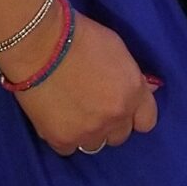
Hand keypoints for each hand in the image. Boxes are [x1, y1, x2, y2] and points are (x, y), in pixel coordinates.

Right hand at [4, 6, 158, 156]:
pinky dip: (64, 136)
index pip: (147, 120)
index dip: (134, 114)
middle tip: (93, 105)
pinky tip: (56, 118)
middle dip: (110, 122)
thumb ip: (131, 76)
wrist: (40, 44)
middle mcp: (115, 116)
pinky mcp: (62, 140)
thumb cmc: (80, 37)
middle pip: (121, 135)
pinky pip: (69, 148)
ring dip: (88, 132)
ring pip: (95, 144)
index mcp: (133, 92)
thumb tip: (143, 90)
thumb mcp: (116, 48)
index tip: (122, 106)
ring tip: (72, 112)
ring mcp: (89, 131)